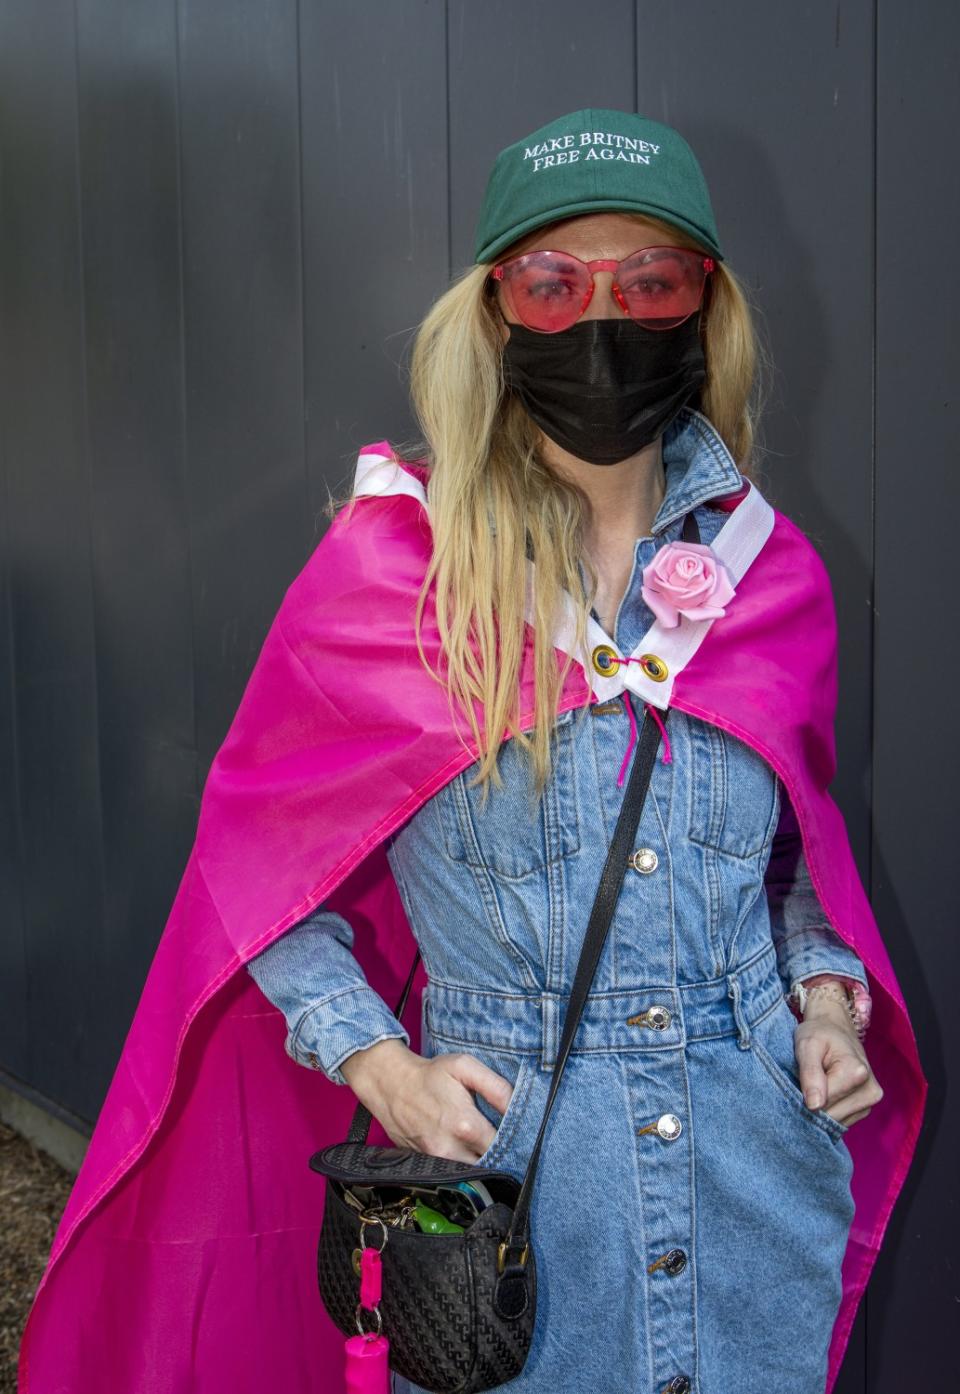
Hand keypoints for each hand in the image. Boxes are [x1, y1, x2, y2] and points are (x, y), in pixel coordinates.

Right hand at [340, 1038, 514, 1162]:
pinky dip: (463, 1165)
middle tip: (507, 1140)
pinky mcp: (425, 1165)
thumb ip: (495, 1087)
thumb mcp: (464, 1067)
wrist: (389, 1084)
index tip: (520, 1133)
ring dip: (482, 1161)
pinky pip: (453, 1172)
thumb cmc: (430, 1074)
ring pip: (472, 1173)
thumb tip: (518, 1106)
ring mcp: (436, 1161)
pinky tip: (466, 1148)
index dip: (515, 1141)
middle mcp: (451, 1149)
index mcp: (465, 1126)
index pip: (504, 1147)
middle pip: (490, 1165)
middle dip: (501, 1155)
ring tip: (485, 1144)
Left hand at [794, 991, 882, 1127]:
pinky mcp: (865, 1109)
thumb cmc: (819, 1034)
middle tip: (804, 1083)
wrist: (835, 1029)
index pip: (823, 1104)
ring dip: (820, 1110)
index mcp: (857, 1073)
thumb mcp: (807, 1045)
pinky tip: (824, 1094)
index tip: (796, 1082)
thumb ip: (810, 1073)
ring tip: (815, 1086)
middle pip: (831, 1116)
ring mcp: (870, 1102)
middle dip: (812, 1106)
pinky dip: (829, 1112)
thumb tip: (815, 1106)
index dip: (803, 1097)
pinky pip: (841, 1121)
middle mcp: (870, 1091)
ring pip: (836, 1122)